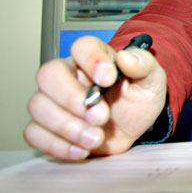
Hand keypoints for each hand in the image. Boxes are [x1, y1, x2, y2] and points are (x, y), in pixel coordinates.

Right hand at [24, 36, 166, 159]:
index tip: (109, 79)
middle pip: (48, 74)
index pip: (82, 46)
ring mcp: (54, 101)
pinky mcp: (47, 127)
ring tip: (96, 138)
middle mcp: (69, 75)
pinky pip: (34, 133)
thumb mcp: (152, 81)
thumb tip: (127, 57)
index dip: (92, 60)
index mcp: (94, 58)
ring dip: (67, 126)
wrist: (135, 130)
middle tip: (101, 116)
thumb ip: (145, 66)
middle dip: (73, 99)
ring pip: (38, 105)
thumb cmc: (138, 100)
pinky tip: (82, 149)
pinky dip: (56, 144)